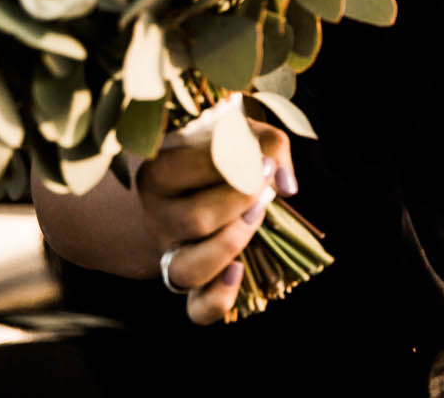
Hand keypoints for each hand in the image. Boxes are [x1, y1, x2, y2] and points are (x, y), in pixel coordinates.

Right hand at [139, 110, 295, 324]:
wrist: (163, 196)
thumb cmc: (207, 156)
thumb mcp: (229, 134)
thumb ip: (264, 143)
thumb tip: (287, 185)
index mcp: (156, 176)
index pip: (181, 170)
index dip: (229, 163)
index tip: (261, 159)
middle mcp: (157, 220)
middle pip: (195, 220)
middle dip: (239, 200)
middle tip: (264, 181)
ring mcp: (170, 255)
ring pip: (189, 270)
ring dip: (231, 244)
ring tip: (258, 214)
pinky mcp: (189, 284)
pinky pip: (197, 310)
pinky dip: (219, 299)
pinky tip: (239, 271)